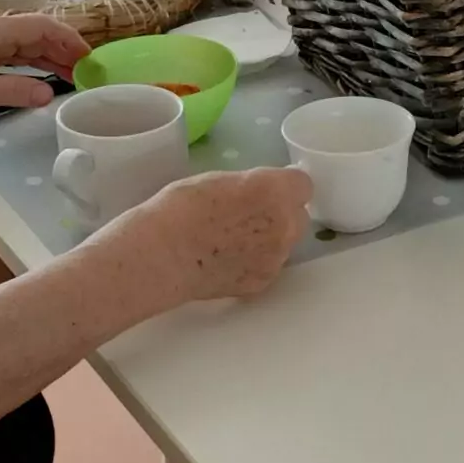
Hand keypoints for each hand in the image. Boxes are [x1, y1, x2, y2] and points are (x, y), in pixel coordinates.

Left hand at [0, 15, 89, 117]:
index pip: (39, 26)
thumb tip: (49, 93)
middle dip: (64, 49)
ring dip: (51, 58)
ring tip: (75, 76)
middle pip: (36, 33)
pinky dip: (33, 65)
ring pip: (26, 45)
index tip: (90, 57)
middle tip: (90, 71)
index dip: (68, 39)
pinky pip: (13, 56)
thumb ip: (11, 90)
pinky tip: (45, 77)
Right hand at [106, 167, 312, 305]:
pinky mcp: (262, 283)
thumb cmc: (180, 208)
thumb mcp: (219, 179)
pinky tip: (227, 259)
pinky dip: (255, 261)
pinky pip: (269, 266)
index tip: (269, 189)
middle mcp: (284, 226)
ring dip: (270, 238)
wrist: (160, 256)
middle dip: (281, 214)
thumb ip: (252, 185)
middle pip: (298, 216)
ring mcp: (276, 259)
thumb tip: (262, 193)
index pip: (303, 185)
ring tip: (232, 240)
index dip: (286, 186)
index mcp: (274, 192)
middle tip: (248, 215)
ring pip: (285, 243)